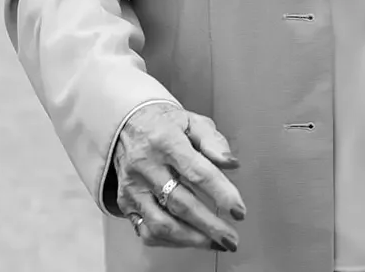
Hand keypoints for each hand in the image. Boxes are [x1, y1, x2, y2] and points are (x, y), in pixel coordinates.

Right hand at [113, 103, 245, 251]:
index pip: (197, 172)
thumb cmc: (165, 124)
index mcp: (166, 141)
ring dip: (191, 239)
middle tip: (231, 238)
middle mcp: (146, 166)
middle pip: (180, 203)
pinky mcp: (125, 203)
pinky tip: (189, 239)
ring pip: (161, 223)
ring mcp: (133, 187)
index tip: (239, 211)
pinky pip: (147, 230)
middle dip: (209, 225)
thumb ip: (214, 141)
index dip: (221, 194)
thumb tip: (232, 164)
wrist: (127, 125)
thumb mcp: (193, 121)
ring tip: (214, 242)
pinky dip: (171, 241)